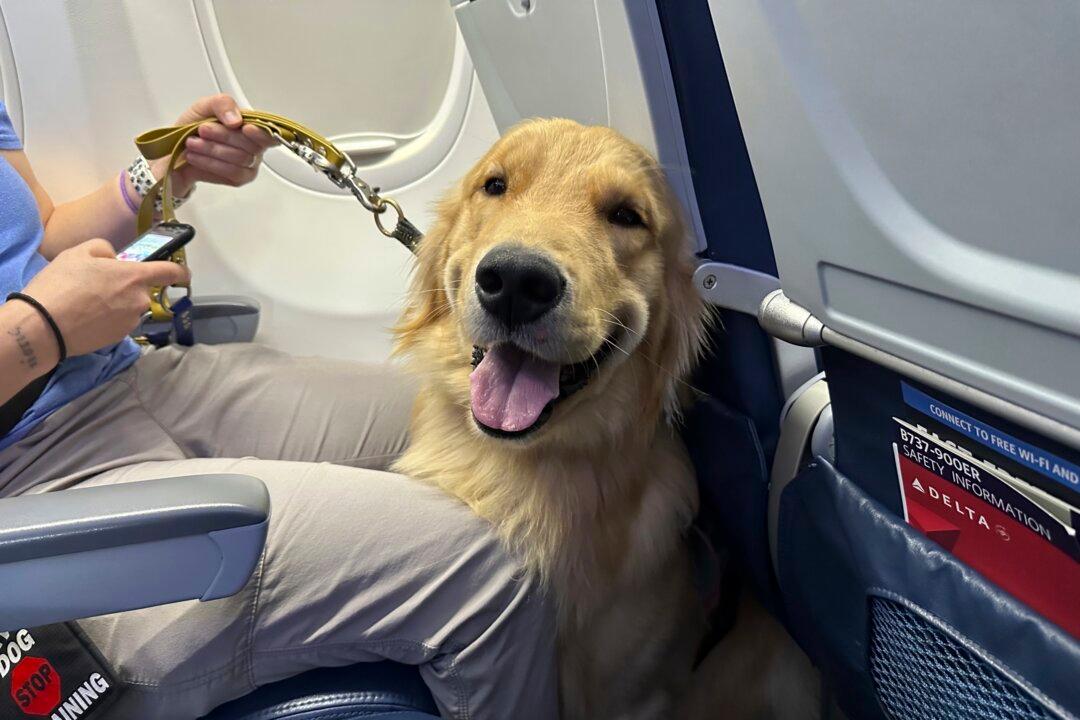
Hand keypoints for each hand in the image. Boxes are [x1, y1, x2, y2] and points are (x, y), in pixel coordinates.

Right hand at [21, 239, 189, 356]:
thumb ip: (105, 249)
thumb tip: (115, 259)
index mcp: (135, 276)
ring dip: (116, 303)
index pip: (170, 272)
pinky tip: (86, 316)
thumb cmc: (61, 284)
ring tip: (86, 302)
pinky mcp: (119, 338)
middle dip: (126, 287)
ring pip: (130, 307)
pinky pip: (119, 322)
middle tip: (97, 285)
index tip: (183, 273)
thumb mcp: (79, 252)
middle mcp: (140, 300)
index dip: (180, 271)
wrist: (43, 326)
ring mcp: (131, 321)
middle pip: (142, 290)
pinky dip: (108, 318)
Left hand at [156, 94, 277, 196]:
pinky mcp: (240, 179)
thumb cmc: (192, 129)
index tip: (245, 128)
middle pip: (251, 144)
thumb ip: (222, 104)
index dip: (261, 132)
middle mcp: (255, 146)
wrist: (174, 152)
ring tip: (192, 143)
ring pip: (240, 159)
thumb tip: (237, 120)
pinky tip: (196, 157)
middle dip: (223, 136)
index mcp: (251, 127)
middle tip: (202, 130)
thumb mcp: (203, 107)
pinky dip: (211, 163)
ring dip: (212, 150)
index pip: (269, 132)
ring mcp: (250, 164)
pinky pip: (233, 172)